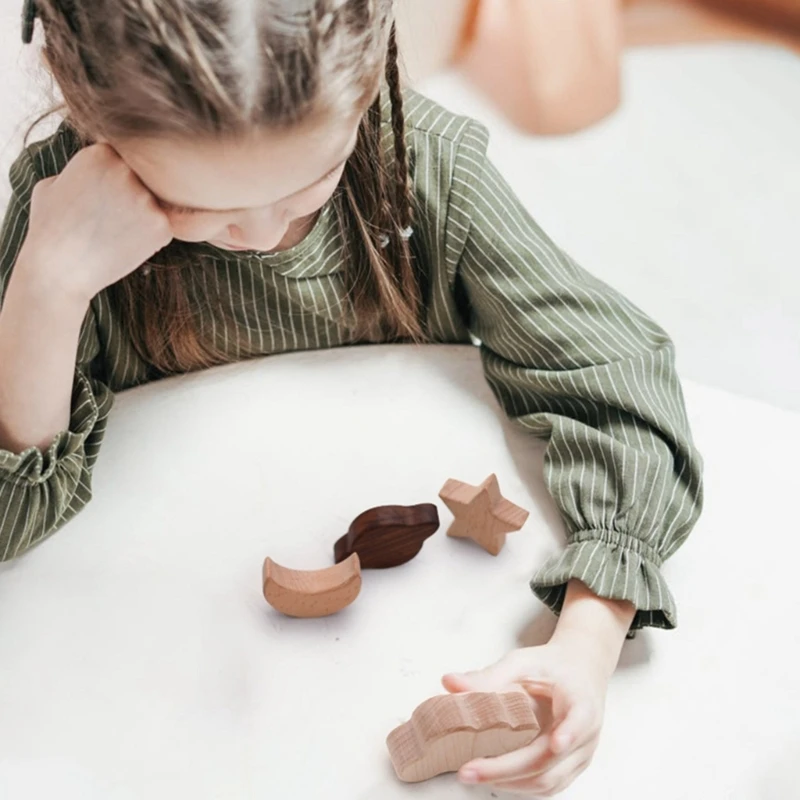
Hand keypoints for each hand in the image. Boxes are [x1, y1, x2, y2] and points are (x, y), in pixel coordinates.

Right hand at [18, 144, 172, 302]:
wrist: (59, 269)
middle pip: (142, 180)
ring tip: (113, 234)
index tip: (98, 200)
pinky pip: (161, 228)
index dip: (113, 182)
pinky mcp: (161, 225)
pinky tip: (125, 246)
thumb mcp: (53, 184)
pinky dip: (149, 239)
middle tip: (110, 219)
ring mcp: (146, 197)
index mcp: (101, 153)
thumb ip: (81, 170)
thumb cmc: (51, 228)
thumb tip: (97, 166)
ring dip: (141, 218)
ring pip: (153, 204)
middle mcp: (126, 169)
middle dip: (131, 197)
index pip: (124, 161)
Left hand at [442, 580, 635, 796]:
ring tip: (473, 774)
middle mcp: (586, 735)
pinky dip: (518, 785)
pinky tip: (492, 777)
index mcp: (581, 701)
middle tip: (467, 770)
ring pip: (548, 782)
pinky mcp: (571, 769)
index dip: (570, 734)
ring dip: (509, 783)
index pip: (580, 720)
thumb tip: (449, 682)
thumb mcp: (523, 662)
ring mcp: (581, 756)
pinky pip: (547, 786)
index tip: (557, 744)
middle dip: (506, 770)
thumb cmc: (551, 666)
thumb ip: (489, 675)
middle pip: (549, 760)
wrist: (579, 672)